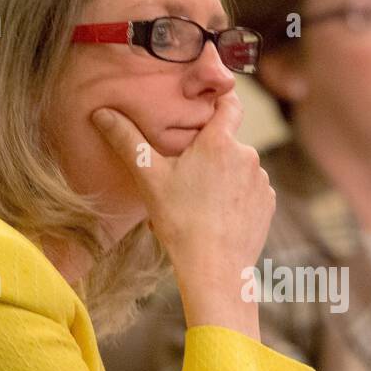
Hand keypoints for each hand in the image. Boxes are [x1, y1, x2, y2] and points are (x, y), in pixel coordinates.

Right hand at [92, 92, 271, 338]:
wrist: (214, 268)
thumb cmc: (180, 222)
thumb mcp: (149, 179)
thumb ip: (128, 141)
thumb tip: (101, 112)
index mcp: (219, 141)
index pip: (230, 102)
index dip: (218, 101)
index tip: (205, 108)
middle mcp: (247, 155)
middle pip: (228, 141)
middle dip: (210, 152)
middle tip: (186, 177)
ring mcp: (261, 180)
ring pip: (239, 167)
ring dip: (224, 177)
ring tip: (200, 202)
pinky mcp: (268, 203)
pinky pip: (251, 190)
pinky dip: (237, 198)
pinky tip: (218, 215)